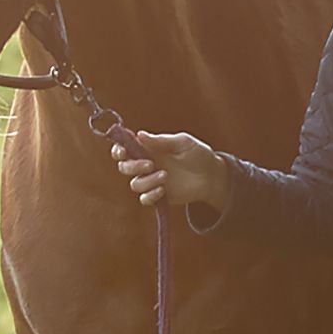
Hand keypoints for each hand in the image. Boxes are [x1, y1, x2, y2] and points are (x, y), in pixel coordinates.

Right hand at [105, 128, 231, 219]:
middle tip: (150, 164)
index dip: (119, 149)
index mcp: (149, 149)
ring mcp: (152, 181)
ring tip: (165, 176)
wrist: (213, 175)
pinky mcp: (159, 196)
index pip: (125, 149)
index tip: (123, 150)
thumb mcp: (183, 142)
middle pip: (124, 167)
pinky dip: (150, 195)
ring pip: (135, 184)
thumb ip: (162, 140)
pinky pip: (145, 199)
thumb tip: (140, 134)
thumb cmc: (199, 154)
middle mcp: (147, 165)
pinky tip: (163, 190)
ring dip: (147, 180)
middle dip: (132, 166)